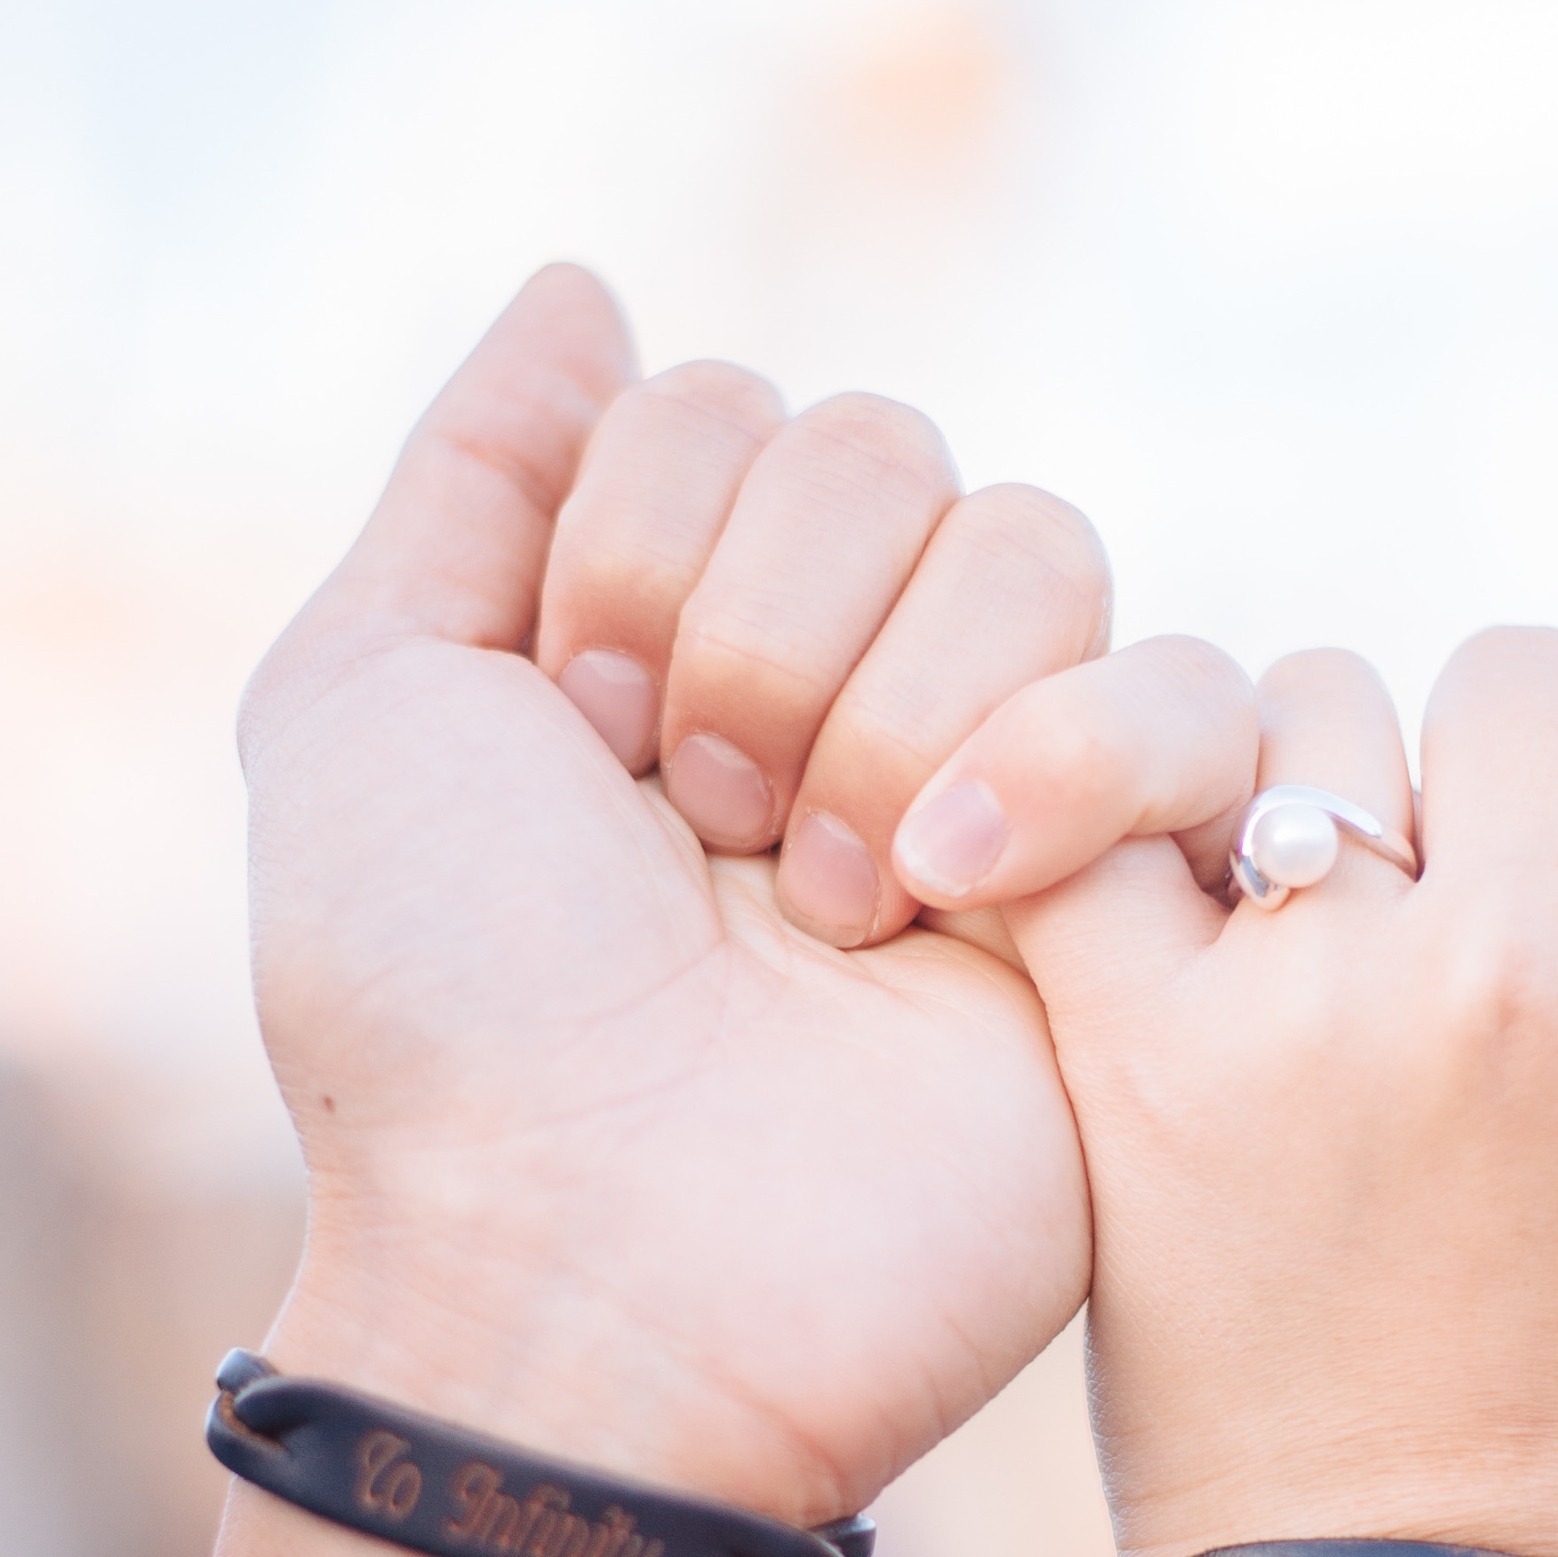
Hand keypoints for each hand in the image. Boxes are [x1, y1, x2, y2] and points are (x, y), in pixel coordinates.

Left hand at [241, 268, 1254, 1527]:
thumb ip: (474, 475)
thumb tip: (585, 285)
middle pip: (888, 445)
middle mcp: (841, 683)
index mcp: (673, 629)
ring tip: (823, 910)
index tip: (574, 750)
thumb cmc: (445, 1010)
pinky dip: (1077, 759)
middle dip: (755, 629)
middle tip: (691, 830)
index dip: (640, 546)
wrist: (594, 1270)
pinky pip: (1195, 691)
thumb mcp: (362, 705)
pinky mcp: (1138, 891)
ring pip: (1037, 540)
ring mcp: (1001, 779)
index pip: (731, 407)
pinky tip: (965, 899)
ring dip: (894, 712)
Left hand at [899, 628, 1557, 1556]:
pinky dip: (1065, 798)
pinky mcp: (1149, 1051)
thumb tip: (1508, 731)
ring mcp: (1342, 1001)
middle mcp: (1545, 965)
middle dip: (1460, 773)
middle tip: (1423, 913)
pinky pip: (1099, 802)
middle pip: (1507, 675)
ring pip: (1309, 698)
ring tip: (1284, 942)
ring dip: (1286, 782)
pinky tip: (1038, 848)